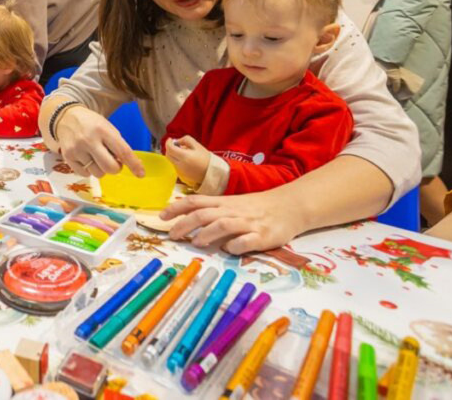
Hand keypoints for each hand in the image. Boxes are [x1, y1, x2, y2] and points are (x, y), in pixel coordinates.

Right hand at [54, 104, 142, 177]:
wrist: (66, 117)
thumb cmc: (91, 124)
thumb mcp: (107, 128)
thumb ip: (118, 145)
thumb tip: (131, 165)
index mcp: (103, 130)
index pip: (122, 151)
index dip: (133, 164)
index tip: (140, 174)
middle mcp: (89, 140)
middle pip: (110, 167)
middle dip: (115, 168)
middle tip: (113, 161)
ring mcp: (77, 149)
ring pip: (97, 173)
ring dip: (101, 169)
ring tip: (96, 158)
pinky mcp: (67, 157)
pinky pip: (85, 174)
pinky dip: (89, 170)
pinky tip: (86, 159)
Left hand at [159, 191, 305, 254]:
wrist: (290, 206)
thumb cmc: (257, 207)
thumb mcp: (232, 205)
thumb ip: (212, 211)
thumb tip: (186, 221)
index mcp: (223, 203)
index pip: (195, 201)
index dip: (177, 208)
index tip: (161, 217)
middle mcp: (233, 211)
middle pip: (204, 213)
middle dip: (185, 224)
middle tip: (173, 235)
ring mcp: (248, 223)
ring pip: (222, 224)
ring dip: (207, 234)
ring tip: (196, 243)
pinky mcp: (263, 236)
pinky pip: (246, 241)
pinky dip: (235, 246)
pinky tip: (229, 250)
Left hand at [164, 135, 209, 185]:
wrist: (212, 172)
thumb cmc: (206, 158)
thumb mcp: (197, 145)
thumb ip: (186, 140)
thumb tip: (177, 141)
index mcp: (184, 156)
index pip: (170, 148)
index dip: (168, 142)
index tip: (170, 139)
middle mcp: (180, 164)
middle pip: (168, 155)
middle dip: (169, 148)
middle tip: (175, 144)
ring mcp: (180, 170)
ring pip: (171, 160)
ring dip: (172, 154)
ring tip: (181, 151)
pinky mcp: (181, 174)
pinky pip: (175, 165)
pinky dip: (176, 160)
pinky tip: (184, 158)